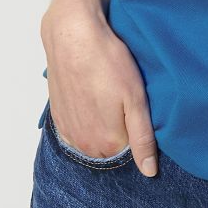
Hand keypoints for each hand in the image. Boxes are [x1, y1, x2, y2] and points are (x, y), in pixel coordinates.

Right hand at [40, 0, 159, 176]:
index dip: (139, 130)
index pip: (131, 152)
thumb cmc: (107, 62)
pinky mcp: (58, 115)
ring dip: (103, 122)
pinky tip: (94, 94)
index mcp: (105, 144)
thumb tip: (149, 172)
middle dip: (121, 129)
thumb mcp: (136, 100)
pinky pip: (79, 126)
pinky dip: (87, 115)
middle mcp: (83, 144)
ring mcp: (67, 131)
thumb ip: (143, 139)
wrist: (72, 34)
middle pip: (112, 147)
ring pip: (95, 136)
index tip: (140, 109)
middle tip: (125, 100)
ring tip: (109, 95)